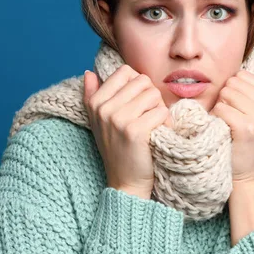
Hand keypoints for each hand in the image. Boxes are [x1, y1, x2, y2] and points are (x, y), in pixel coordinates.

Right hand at [83, 65, 170, 199]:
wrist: (125, 182)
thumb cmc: (116, 148)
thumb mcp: (98, 121)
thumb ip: (92, 95)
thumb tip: (89, 73)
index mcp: (95, 102)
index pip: (125, 71)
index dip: (138, 84)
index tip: (137, 102)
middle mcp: (104, 108)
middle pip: (142, 81)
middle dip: (151, 96)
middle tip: (148, 115)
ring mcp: (119, 119)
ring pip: (154, 95)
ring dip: (159, 109)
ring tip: (153, 124)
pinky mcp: (135, 131)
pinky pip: (161, 112)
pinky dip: (165, 122)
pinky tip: (157, 134)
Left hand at [210, 70, 253, 183]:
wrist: (249, 175)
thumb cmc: (248, 141)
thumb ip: (250, 90)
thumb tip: (229, 65)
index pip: (242, 75)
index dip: (234, 91)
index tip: (241, 111)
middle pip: (232, 82)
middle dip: (226, 99)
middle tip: (233, 119)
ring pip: (225, 93)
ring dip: (220, 108)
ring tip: (230, 125)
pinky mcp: (247, 127)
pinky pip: (220, 109)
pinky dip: (216, 119)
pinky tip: (225, 131)